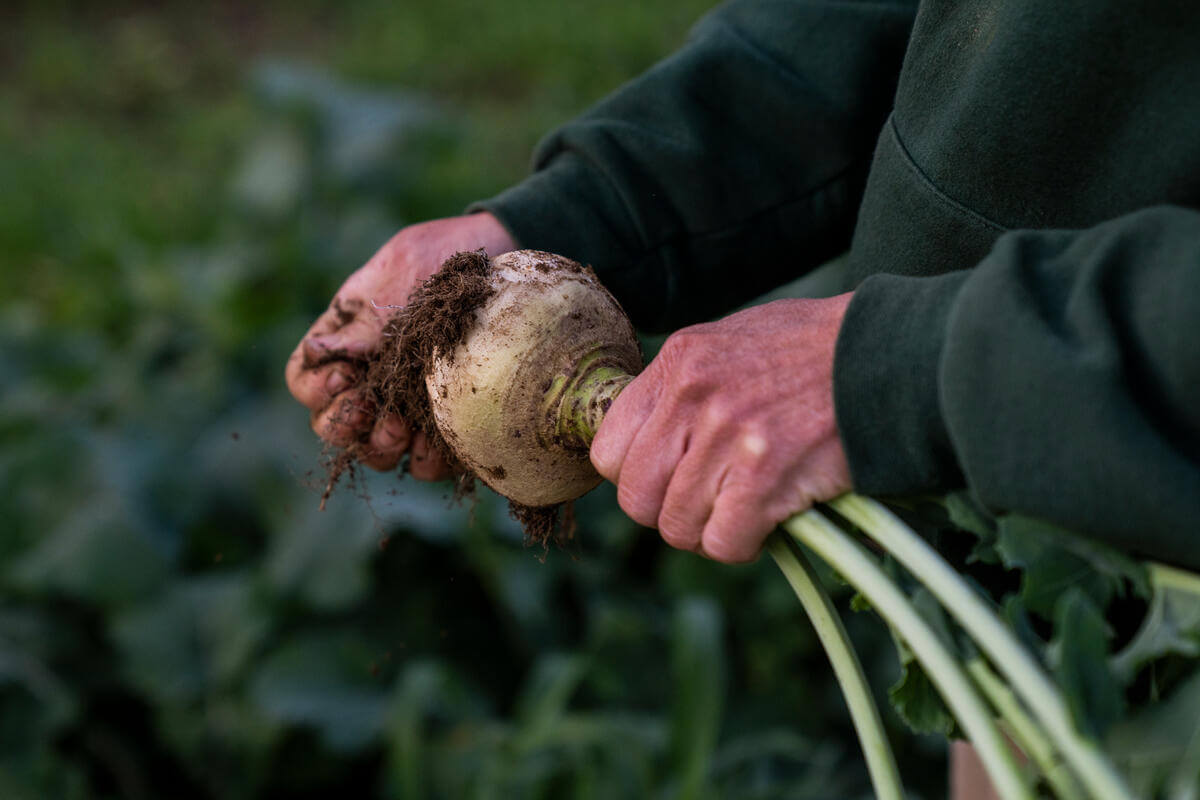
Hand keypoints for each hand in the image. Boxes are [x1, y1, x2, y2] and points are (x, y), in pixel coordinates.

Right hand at [285, 212, 515, 476]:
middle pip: (331, 423)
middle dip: (344, 426)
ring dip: (380, 449)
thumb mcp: (403, 273)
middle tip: (370, 413)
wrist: (505, 252)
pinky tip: (441, 444)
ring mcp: (407, 402)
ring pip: (375, 449)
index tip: (344, 378)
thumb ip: (368, 318)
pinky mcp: (446, 420)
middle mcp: (369, 376)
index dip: (314, 388)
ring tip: (402, 431)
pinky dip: (427, 461)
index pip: (304, 377)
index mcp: (345, 338)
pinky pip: (426, 460)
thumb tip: (321, 352)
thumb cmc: (445, 255)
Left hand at [590, 294, 854, 562]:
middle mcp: (692, 397)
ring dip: (712, 531)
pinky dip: (744, 544)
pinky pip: (724, 541)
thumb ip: (684, 386)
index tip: (670, 478)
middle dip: (670, 513)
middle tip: (711, 504)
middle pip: (637, 499)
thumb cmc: (815, 349)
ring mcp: (727, 436)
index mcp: (678, 362)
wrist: (889, 354)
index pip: (607, 449)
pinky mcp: (766, 475)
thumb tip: (649, 441)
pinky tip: (770, 520)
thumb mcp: (732, 340)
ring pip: (678, 527)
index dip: (636, 476)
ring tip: (748, 508)